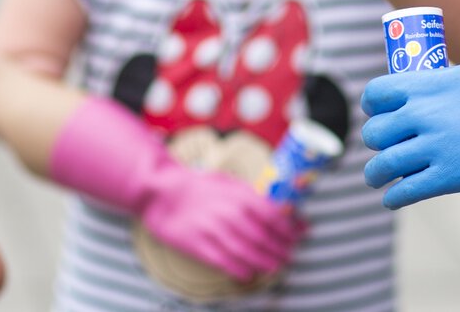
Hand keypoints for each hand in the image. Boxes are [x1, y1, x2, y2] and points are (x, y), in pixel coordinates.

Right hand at [138, 161, 302, 280]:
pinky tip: (248, 275)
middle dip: (279, 249)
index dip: (288, 230)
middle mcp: (228, 213)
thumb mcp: (230, 184)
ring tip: (274, 267)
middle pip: (262, 237)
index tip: (297, 238)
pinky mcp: (197, 245)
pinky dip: (239, 270)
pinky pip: (223, 261)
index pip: (272, 216)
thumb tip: (286, 211)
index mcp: (239, 196)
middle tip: (288, 256)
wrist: (163, 193)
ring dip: (264, 262)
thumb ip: (255, 198)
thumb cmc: (201, 188)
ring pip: (245, 251)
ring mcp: (212, 230)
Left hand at [358, 62, 459, 209]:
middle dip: (376, 142)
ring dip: (375, 174)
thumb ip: (443, 92)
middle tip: (385, 149)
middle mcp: (425, 113)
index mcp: (429, 83)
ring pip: (382, 165)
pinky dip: (393, 197)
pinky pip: (404, 191)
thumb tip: (430, 105)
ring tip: (377, 178)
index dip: (373, 106)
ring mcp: (436, 146)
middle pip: (374, 132)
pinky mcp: (450, 176)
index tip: (379, 114)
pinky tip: (394, 199)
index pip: (376, 93)